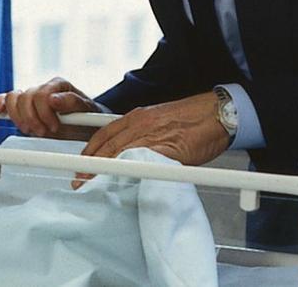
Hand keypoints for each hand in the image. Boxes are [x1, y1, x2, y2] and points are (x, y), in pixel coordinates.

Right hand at [0, 77, 101, 139]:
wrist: (86, 126)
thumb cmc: (88, 117)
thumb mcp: (87, 110)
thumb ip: (72, 102)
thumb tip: (53, 99)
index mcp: (58, 85)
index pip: (41, 94)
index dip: (45, 113)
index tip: (54, 127)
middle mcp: (42, 89)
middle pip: (25, 97)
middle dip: (32, 118)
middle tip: (43, 131)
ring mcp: (31, 97)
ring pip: (12, 99)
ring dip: (19, 117)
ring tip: (31, 129)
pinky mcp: (22, 107)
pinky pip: (5, 99)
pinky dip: (0, 104)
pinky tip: (0, 112)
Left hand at [71, 91, 229, 187]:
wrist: (218, 113)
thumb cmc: (193, 120)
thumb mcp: (160, 122)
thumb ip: (144, 136)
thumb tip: (132, 155)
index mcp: (138, 117)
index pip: (105, 133)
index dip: (90, 150)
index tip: (81, 164)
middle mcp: (141, 123)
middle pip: (107, 145)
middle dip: (90, 165)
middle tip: (79, 181)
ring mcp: (153, 135)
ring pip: (120, 153)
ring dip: (103, 171)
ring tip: (92, 186)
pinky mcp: (168, 148)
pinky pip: (143, 161)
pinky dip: (129, 172)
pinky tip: (120, 182)